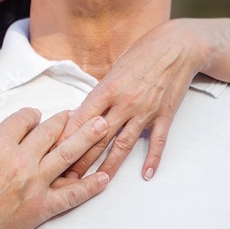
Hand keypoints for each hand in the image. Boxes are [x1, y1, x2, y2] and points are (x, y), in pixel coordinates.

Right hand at [0, 108, 110, 228]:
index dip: (30, 115)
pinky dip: (90, 187)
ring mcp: (35, 184)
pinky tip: (104, 178)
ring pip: (67, 155)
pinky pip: (72, 195)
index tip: (36, 115)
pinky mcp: (41, 208)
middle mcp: (21, 160)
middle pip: (50, 132)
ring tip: (103, 126)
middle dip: (64, 120)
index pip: (22, 120)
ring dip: (87, 138)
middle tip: (79, 112)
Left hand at [61, 19, 211, 181]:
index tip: (52, 154)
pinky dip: (152, 159)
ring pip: (123, 144)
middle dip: (80, 159)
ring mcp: (145, 111)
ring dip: (107, 165)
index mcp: (107, 89)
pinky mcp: (164, 116)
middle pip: (97, 137)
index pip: (81, 120)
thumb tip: (82, 114)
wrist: (177, 46)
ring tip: (95, 182)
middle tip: (66, 177)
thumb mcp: (114, 70)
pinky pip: (157, 142)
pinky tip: (146, 175)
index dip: (65, 139)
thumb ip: (99, 94)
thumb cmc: (142, 54)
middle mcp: (125, 102)